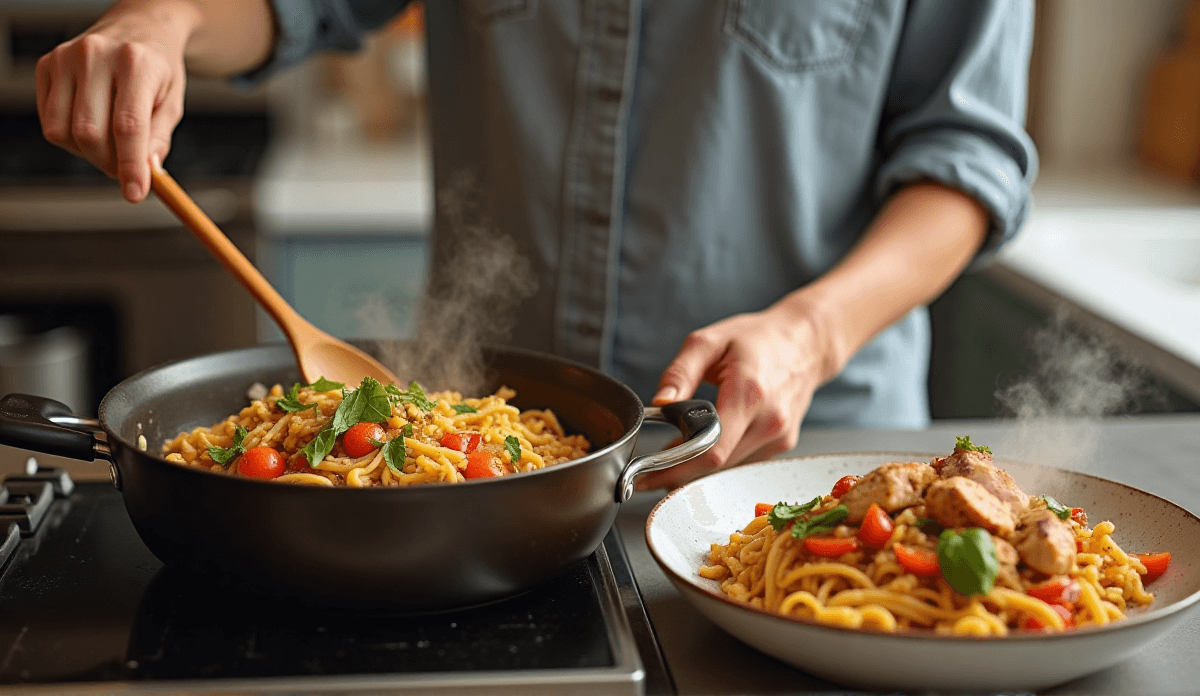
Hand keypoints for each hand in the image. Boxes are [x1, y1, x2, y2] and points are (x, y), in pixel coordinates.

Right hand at [36, 3, 194, 202]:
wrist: (139, 27)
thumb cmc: (158, 69)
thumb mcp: (172, 102)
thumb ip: (159, 139)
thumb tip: (147, 174)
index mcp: (136, 63)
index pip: (128, 127)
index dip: (130, 166)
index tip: (135, 195)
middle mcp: (95, 55)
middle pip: (91, 134)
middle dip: (109, 163)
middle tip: (126, 169)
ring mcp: (66, 58)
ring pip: (64, 132)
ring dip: (88, 154)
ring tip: (111, 144)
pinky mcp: (46, 65)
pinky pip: (50, 122)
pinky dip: (70, 138)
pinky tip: (92, 126)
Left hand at [637, 297, 839, 489]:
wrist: (806, 342)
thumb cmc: (759, 338)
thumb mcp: (710, 342)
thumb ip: (681, 373)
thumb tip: (660, 403)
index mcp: (749, 395)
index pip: (711, 450)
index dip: (675, 468)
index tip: (647, 475)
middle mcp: (769, 422)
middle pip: (717, 466)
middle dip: (679, 472)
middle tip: (651, 469)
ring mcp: (779, 436)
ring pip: (729, 469)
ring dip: (699, 468)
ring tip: (676, 453)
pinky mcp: (783, 442)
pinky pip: (744, 461)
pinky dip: (721, 460)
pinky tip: (705, 446)